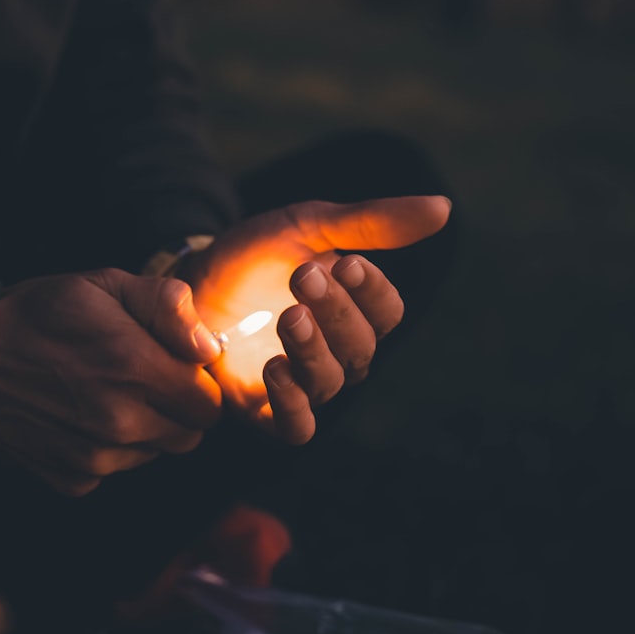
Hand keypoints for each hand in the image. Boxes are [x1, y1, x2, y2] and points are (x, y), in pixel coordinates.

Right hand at [0, 270, 222, 495]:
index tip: (175, 368)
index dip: (197, 384)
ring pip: (151, 454)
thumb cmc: (39, 314)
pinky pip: (112, 472)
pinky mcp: (69, 478)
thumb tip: (210, 346)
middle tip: (142, 381)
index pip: (209, 404)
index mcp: (135, 368)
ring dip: (142, 430)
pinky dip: (104, 450)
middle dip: (176, 410)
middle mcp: (120, 420)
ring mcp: (94, 457)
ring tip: (104, 394)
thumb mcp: (105, 285)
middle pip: (188, 435)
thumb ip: (167, 307)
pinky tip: (78, 418)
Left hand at [179, 195, 450, 442]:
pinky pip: (297, 426)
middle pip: (362, 347)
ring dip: (314, 348)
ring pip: (332, 383)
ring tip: (288, 315)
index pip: (388, 313)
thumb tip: (445, 207)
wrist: (189, 281)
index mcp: (355, 310)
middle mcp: (337, 353)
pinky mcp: (267, 409)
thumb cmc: (254, 255)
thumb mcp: (307, 225)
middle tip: (303, 276)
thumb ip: (371, 222)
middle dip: (336, 312)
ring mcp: (303, 384)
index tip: (347, 263)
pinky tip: (275, 368)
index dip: (373, 292)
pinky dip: (293, 404)